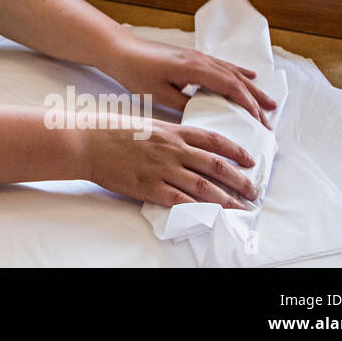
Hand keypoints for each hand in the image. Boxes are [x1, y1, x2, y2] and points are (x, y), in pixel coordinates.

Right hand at [82, 115, 260, 208]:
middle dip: (240, 179)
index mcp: (172, 131)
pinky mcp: (151, 187)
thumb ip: (169, 134)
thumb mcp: (146, 124)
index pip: (214, 140)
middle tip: (254, 190)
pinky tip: (213, 216)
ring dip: (228, 199)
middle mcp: (173, 149)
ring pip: (205, 186)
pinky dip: (201, 210)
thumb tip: (186, 145)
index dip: (236, 151)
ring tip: (242, 208)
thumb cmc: (111, 131)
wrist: (87, 143)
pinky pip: (182, 201)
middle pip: (216, 165)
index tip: (250, 160)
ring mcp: (163, 169)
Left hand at [100, 34, 277, 127]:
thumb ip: (184, 104)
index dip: (247, 104)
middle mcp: (200, 60)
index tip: (260, 121)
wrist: (120, 51)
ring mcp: (198, 56)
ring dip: (252, 87)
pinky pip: (223, 65)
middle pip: (236, 80)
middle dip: (256, 99)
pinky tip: (249, 76)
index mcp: (194, 68)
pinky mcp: (192, 57)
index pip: (230, 87)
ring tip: (269, 102)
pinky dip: (239, 72)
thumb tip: (206, 114)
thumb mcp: (159, 95)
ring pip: (232, 72)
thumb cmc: (136, 73)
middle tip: (271, 118)